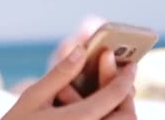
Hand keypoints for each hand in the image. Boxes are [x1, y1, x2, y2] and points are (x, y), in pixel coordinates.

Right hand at [3, 46, 135, 119]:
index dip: (124, 77)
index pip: (114, 96)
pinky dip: (105, 116)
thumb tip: (81, 50)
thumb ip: (60, 73)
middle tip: (118, 78)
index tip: (131, 64)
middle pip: (126, 117)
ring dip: (115, 108)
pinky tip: (89, 108)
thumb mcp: (33, 97)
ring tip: (96, 93)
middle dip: (125, 95)